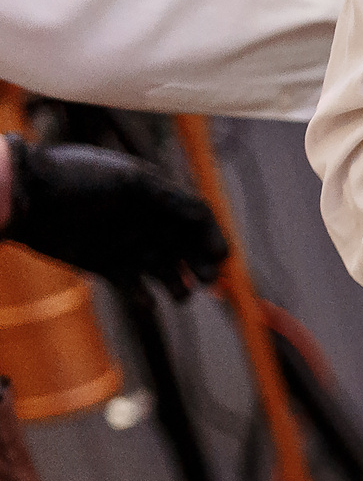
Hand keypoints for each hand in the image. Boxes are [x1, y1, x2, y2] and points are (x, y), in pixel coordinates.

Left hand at [2, 136, 226, 291]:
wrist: (27, 196)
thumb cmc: (77, 179)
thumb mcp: (129, 180)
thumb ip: (170, 197)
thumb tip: (205, 215)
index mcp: (157, 199)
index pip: (199, 220)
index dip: (214, 238)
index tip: (218, 256)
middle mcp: (148, 224)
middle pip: (191, 251)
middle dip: (204, 267)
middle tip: (205, 280)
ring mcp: (130, 247)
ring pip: (169, 275)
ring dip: (180, 288)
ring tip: (179, 294)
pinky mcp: (110, 268)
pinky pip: (137, 291)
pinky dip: (146, 301)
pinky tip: (145, 301)